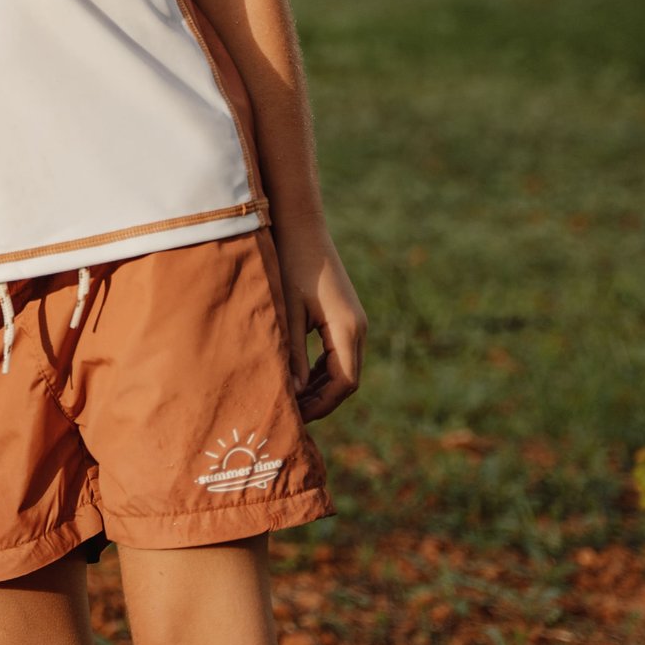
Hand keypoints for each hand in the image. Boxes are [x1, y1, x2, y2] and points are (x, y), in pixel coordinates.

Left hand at [277, 221, 365, 420]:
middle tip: (290, 415)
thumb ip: (291, 353)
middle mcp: (358, 329)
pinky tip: (299, 379)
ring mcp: (354, 322)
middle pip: (346, 380)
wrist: (301, 227)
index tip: (295, 418)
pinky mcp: (344, 317)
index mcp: (347, 329)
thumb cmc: (290, 265)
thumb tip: (292, 394)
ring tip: (292, 402)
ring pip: (343, 369)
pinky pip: (338, 354)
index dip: (321, 405)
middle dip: (321, 401)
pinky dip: (321, 371)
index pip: (344, 383)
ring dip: (320, 387)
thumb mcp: (287, 313)